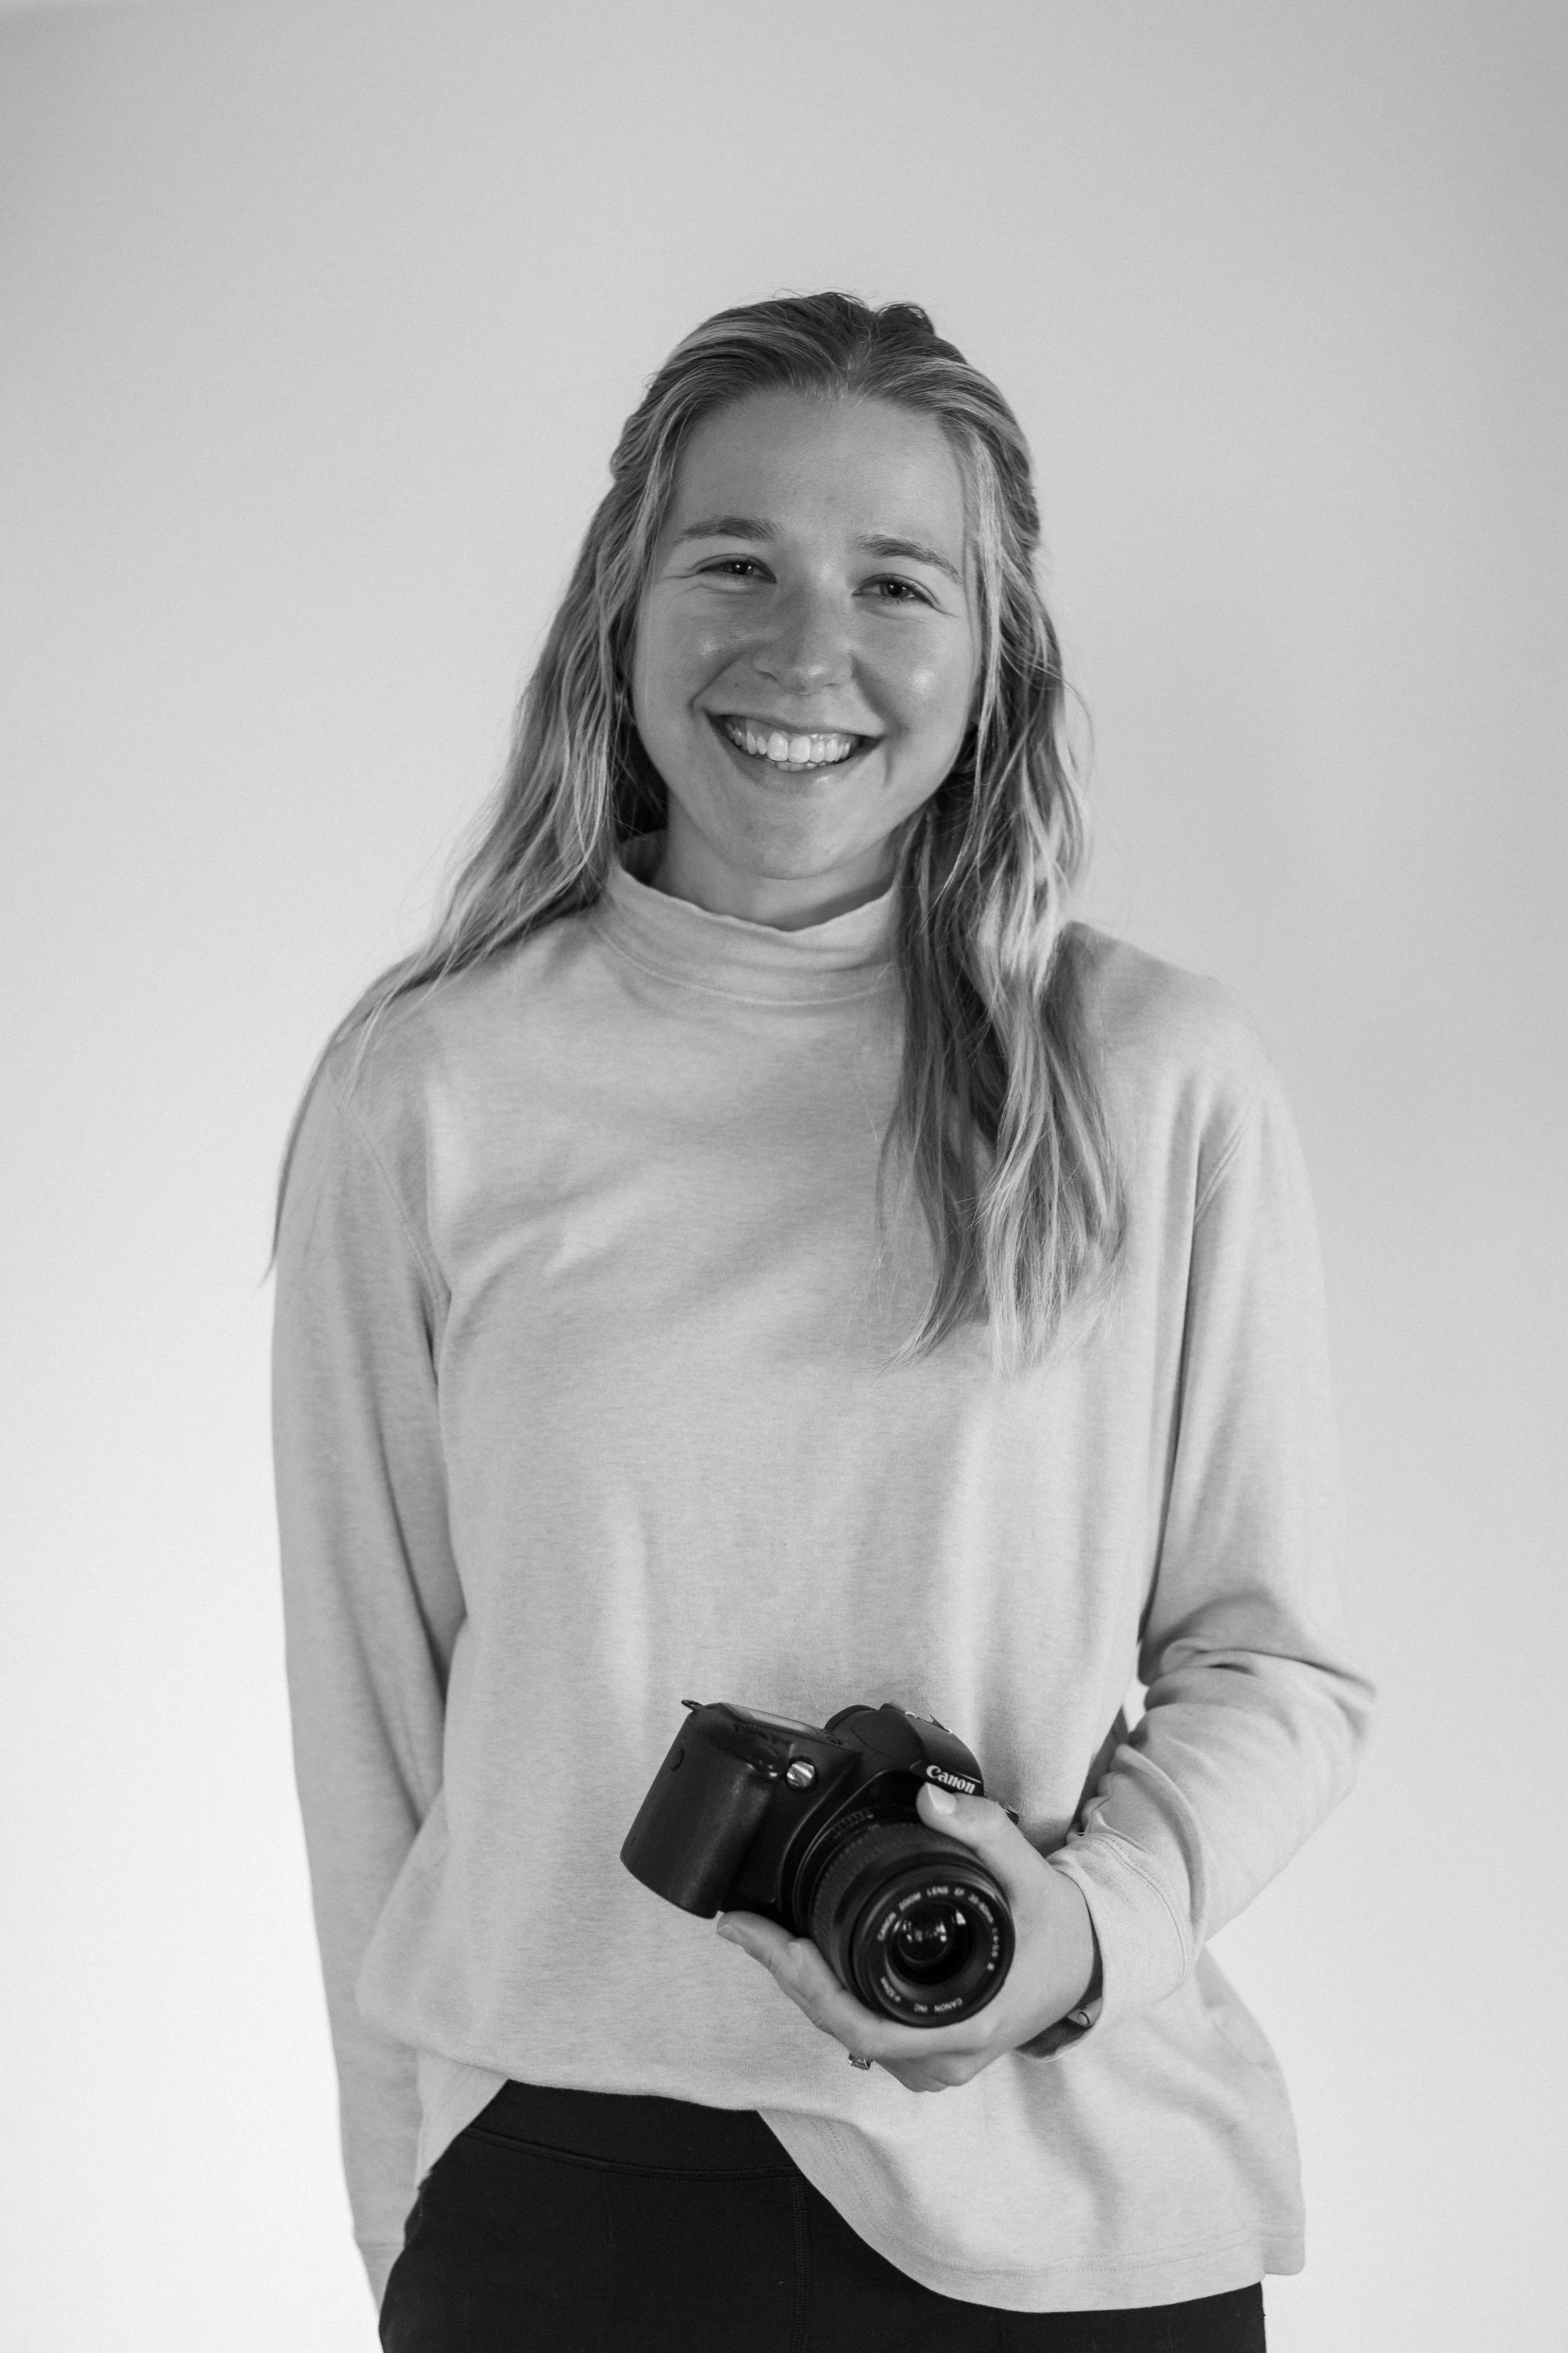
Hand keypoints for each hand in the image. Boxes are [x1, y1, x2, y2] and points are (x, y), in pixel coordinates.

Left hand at [714, 1782, 1096, 2092]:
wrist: (1088, 1967)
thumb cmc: (1059, 1933)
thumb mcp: (1032, 1875)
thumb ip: (986, 1831)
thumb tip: (932, 1800)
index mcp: (964, 2024)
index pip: (863, 2025)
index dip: (808, 1984)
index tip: (772, 1938)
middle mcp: (941, 2058)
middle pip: (841, 2028)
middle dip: (786, 1975)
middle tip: (743, 1925)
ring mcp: (931, 2061)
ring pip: (847, 2033)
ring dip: (802, 1986)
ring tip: (760, 1935)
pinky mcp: (925, 2050)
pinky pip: (862, 2030)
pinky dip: (827, 1994)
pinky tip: (802, 1957)